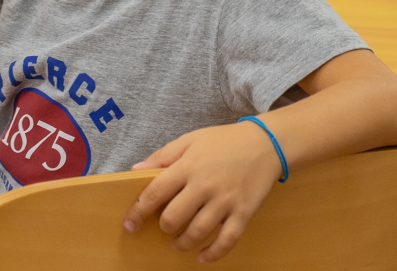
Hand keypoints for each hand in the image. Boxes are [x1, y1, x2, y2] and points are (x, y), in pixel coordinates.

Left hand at [122, 122, 281, 262]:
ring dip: (182, 244)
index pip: (155, 193)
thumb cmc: (225, 141)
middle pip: (173, 218)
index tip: (130, 225)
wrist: (266, 143)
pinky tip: (202, 256)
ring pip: (197, 233)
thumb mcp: (190, 139)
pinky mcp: (243, 212)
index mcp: (188, 166)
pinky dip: (213, 253)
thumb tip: (135, 170)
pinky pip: (226, 240)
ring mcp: (225, 201)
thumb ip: (162, 155)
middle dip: (163, 228)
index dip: (138, 212)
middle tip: (164, 227)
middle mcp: (204, 186)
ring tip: (177, 244)